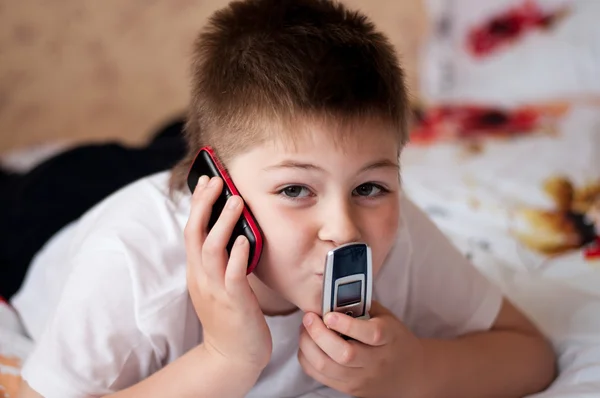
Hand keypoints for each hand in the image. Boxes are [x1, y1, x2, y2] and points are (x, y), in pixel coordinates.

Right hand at [185, 175, 271, 371]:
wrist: (232, 357)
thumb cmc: (230, 317)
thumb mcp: (218, 284)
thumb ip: (220, 260)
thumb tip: (234, 231)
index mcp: (197, 271)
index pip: (191, 231)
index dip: (197, 204)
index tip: (205, 180)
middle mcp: (202, 277)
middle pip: (195, 234)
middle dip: (204, 205)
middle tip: (217, 180)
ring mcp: (216, 290)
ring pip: (212, 249)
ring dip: (223, 223)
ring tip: (235, 201)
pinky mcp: (234, 302)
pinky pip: (233, 275)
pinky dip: (238, 255)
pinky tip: (247, 240)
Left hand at [298, 301, 427, 397]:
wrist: (409, 373)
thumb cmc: (394, 339)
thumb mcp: (387, 318)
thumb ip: (363, 307)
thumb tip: (333, 296)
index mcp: (390, 339)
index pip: (370, 334)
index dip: (347, 325)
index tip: (329, 315)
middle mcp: (376, 362)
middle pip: (344, 354)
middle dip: (318, 334)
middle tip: (308, 318)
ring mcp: (362, 378)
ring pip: (327, 367)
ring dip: (308, 346)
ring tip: (304, 330)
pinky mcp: (350, 389)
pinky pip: (320, 376)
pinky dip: (307, 359)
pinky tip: (307, 345)